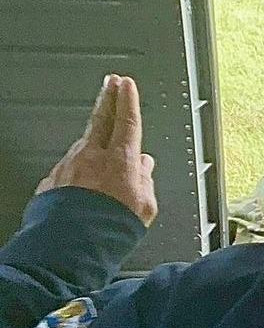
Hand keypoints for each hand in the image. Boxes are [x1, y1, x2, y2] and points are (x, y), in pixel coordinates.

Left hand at [36, 75, 156, 225]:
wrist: (71, 245)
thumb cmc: (111, 229)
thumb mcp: (145, 207)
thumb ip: (146, 181)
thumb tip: (146, 166)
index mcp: (120, 160)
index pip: (127, 120)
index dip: (128, 100)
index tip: (127, 85)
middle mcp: (92, 156)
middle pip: (101, 117)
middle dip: (108, 97)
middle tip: (110, 82)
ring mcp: (69, 165)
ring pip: (84, 141)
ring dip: (93, 132)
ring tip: (101, 131)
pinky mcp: (53, 179)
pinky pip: (70, 165)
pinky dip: (79, 164)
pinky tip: (83, 173)